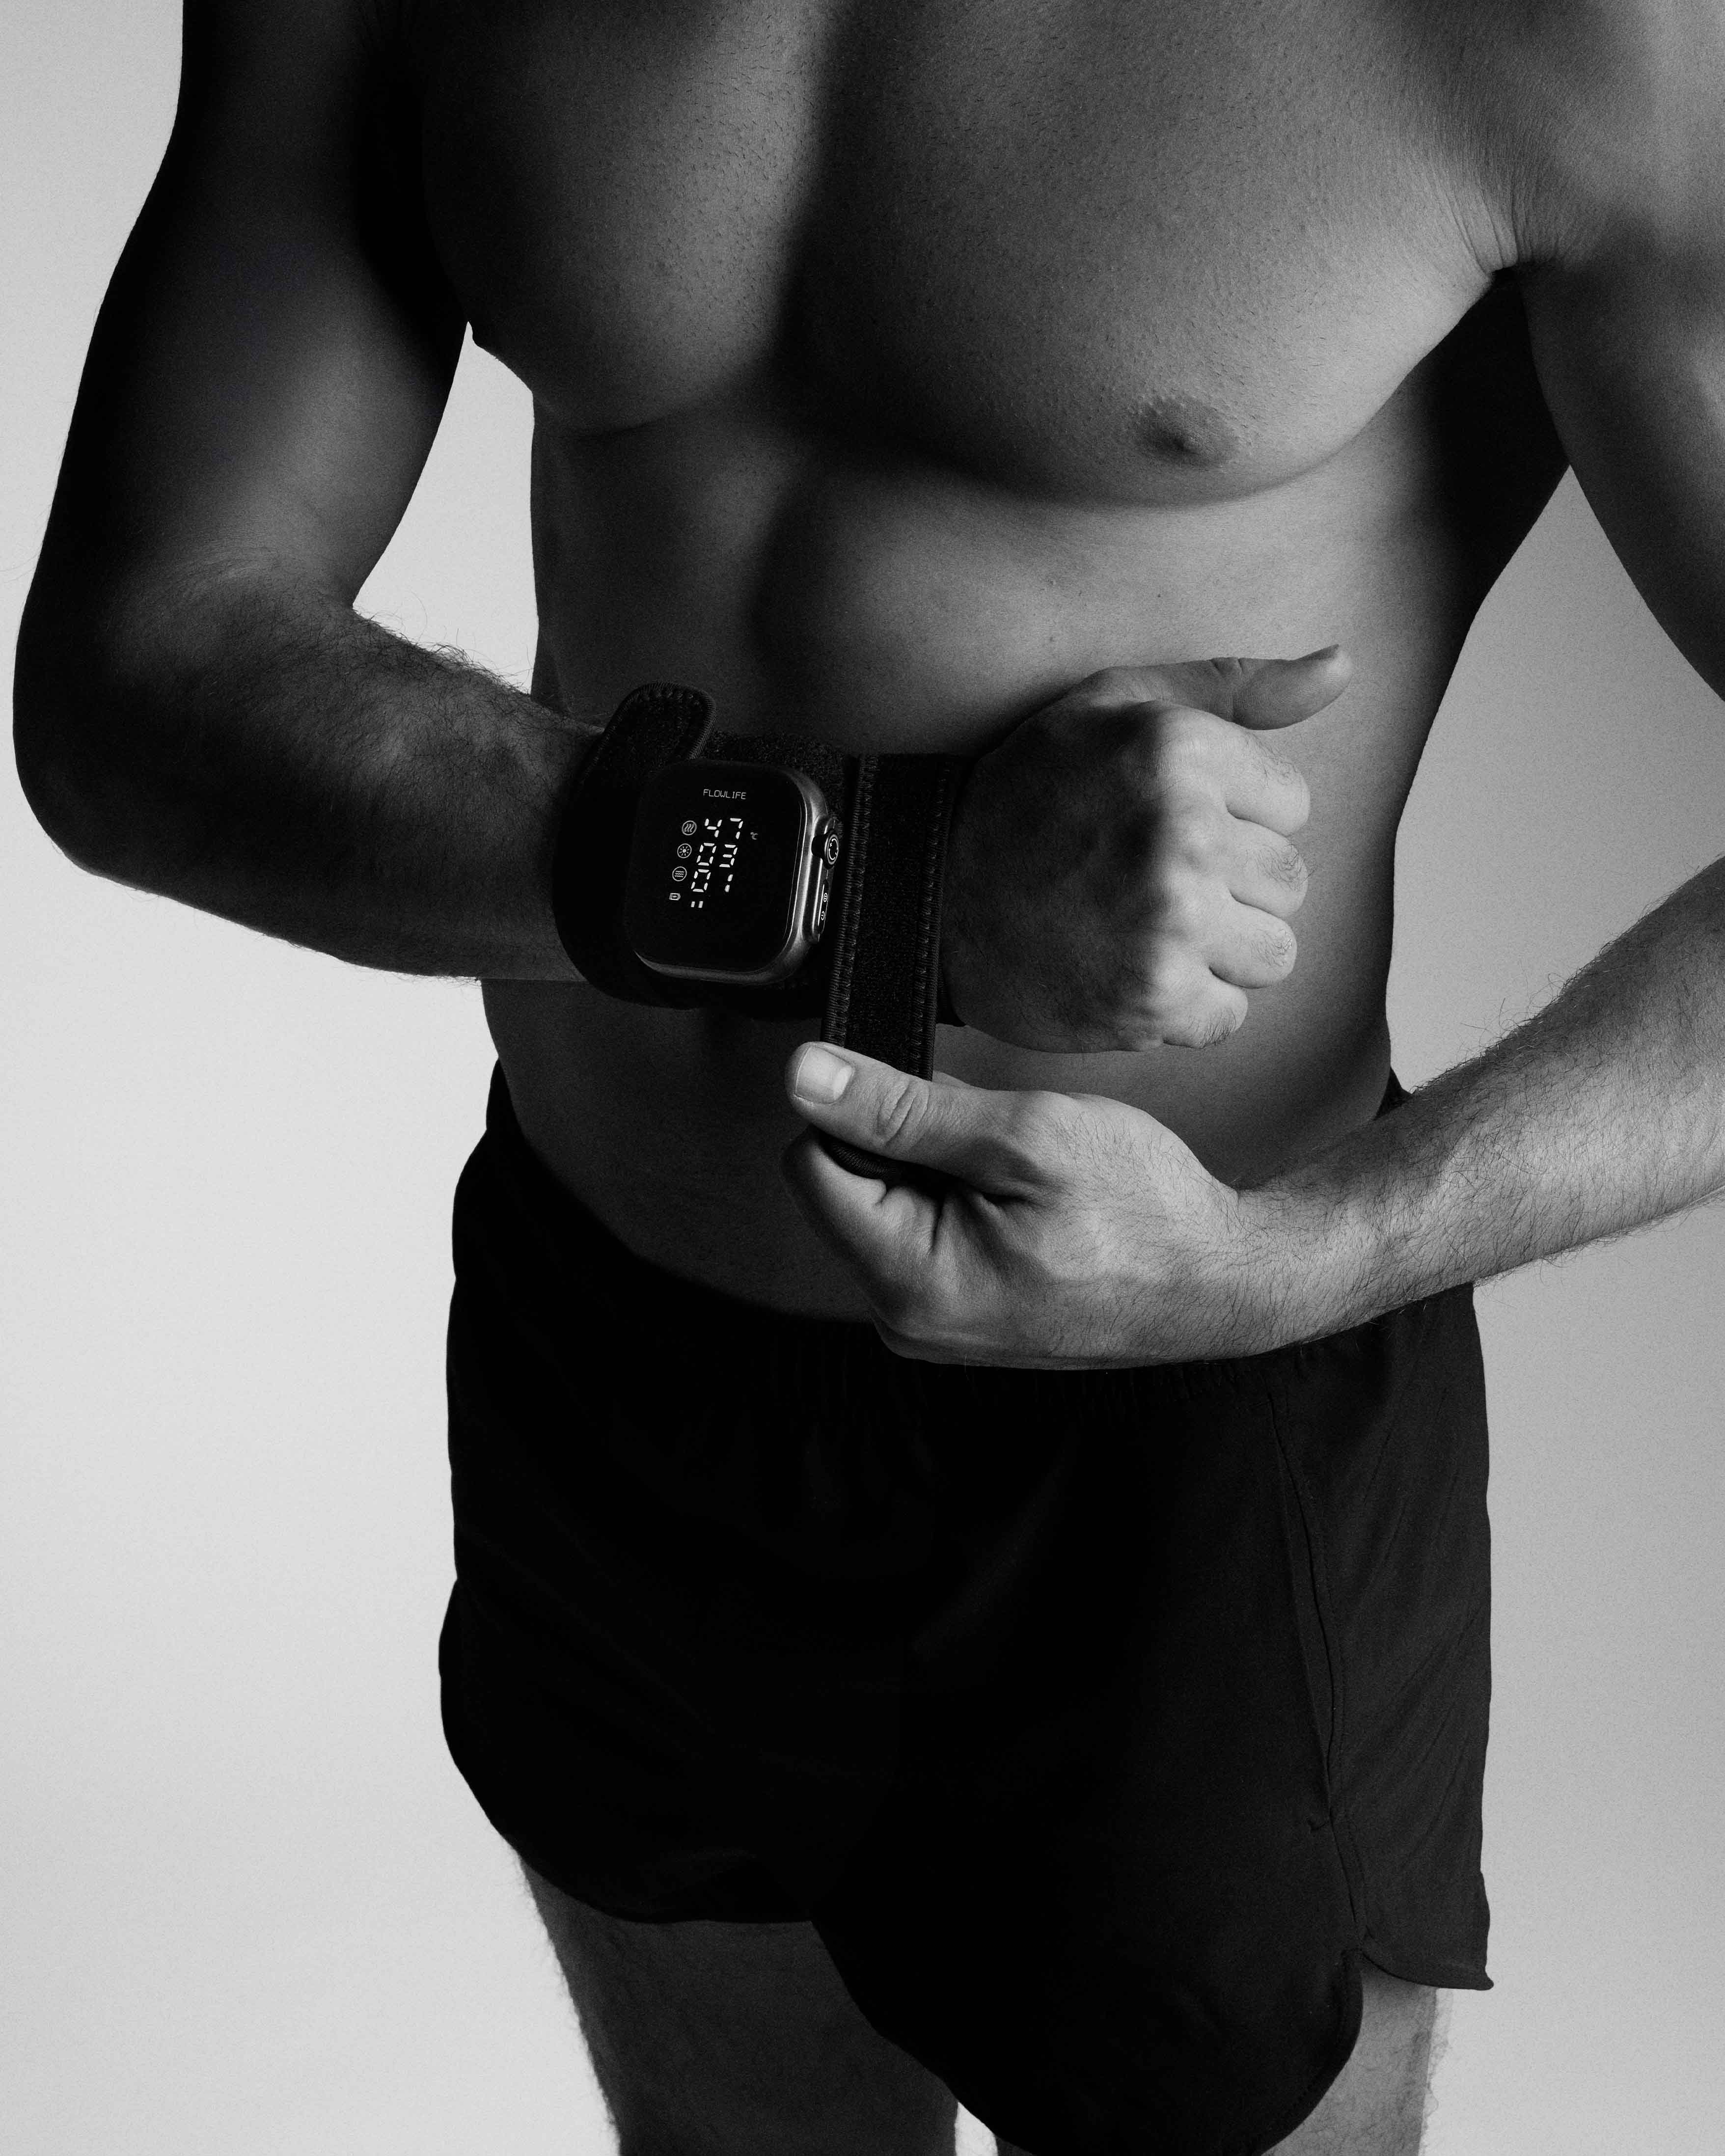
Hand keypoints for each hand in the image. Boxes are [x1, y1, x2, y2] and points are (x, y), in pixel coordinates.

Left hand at [782, 1044, 1304, 1366]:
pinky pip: (921, 1233)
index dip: (861, 1110)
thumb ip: (902, 1109)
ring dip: (938, 1169)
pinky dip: (960, 1198)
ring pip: (886, 1206)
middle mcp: (906, 1319)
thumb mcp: (1024, 1135)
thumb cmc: (1144, 1213)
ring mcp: (930, 1324)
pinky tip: (1021, 1200)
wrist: (1220, 1279)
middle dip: (907, 1143)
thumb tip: (807, 1077)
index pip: (812, 1166)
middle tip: (1000, 1142)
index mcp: (910, 1283)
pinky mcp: (956, 1314)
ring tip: (1019, 1175)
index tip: (933, 1096)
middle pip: (845, 1188)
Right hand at [941, 649, 1349, 1050]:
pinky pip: (1229, 1015)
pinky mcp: (1154, 999)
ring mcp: (1170, 922)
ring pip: (1275, 955)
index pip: (1291, 804)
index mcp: (1178, 750)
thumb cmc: (1026, 796)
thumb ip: (1234, 687)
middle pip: (1290, 883)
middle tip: (1149, 884)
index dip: (1233, 818)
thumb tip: (1344, 664)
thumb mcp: (1113, 706)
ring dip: (1222, 953)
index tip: (1163, 824)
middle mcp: (1182, 833)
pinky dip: (1187, 1008)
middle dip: (1233, 888)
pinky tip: (1130, 973)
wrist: (927, 901)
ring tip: (1148, 931)